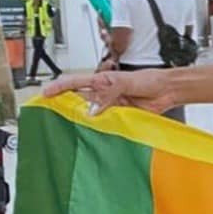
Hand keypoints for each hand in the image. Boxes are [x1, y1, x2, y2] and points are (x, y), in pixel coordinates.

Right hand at [43, 69, 180, 116]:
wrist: (167, 90)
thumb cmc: (149, 79)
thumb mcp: (125, 82)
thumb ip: (109, 93)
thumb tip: (93, 109)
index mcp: (101, 80)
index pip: (74, 83)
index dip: (58, 87)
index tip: (44, 94)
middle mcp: (103, 93)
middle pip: (78, 100)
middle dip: (64, 106)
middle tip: (50, 115)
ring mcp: (110, 106)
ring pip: (90, 114)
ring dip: (82, 120)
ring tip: (68, 127)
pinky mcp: (120, 117)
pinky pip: (105, 123)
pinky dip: (98, 128)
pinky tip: (92, 133)